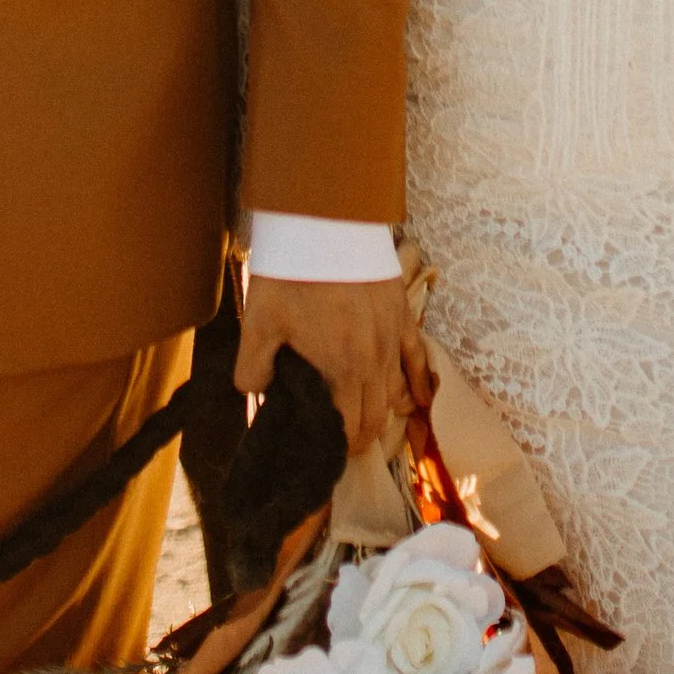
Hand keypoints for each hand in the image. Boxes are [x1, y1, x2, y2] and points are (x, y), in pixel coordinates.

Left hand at [235, 272, 429, 458]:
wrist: (327, 221)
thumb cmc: (292, 273)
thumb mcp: (259, 322)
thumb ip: (253, 367)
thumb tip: (254, 392)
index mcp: (342, 369)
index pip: (349, 428)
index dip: (337, 448)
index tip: (323, 452)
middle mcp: (375, 361)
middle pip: (376, 417)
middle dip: (359, 437)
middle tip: (339, 441)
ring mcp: (394, 338)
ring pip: (395, 392)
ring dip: (380, 411)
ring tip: (362, 417)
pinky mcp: (403, 315)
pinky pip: (418, 358)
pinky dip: (419, 383)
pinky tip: (420, 399)